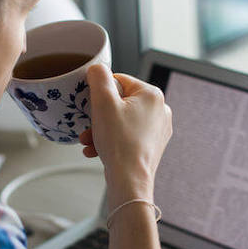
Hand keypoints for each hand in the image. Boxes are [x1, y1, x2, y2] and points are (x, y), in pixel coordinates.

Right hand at [80, 64, 171, 208]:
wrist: (130, 180)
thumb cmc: (120, 143)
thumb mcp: (103, 102)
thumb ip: (99, 78)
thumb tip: (98, 68)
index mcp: (153, 94)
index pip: (119, 81)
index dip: (100, 92)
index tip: (90, 105)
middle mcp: (160, 110)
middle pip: (120, 102)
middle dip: (98, 116)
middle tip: (87, 127)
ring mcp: (158, 130)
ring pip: (121, 121)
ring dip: (101, 130)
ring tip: (88, 141)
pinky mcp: (152, 146)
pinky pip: (127, 136)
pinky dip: (111, 141)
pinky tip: (96, 151)